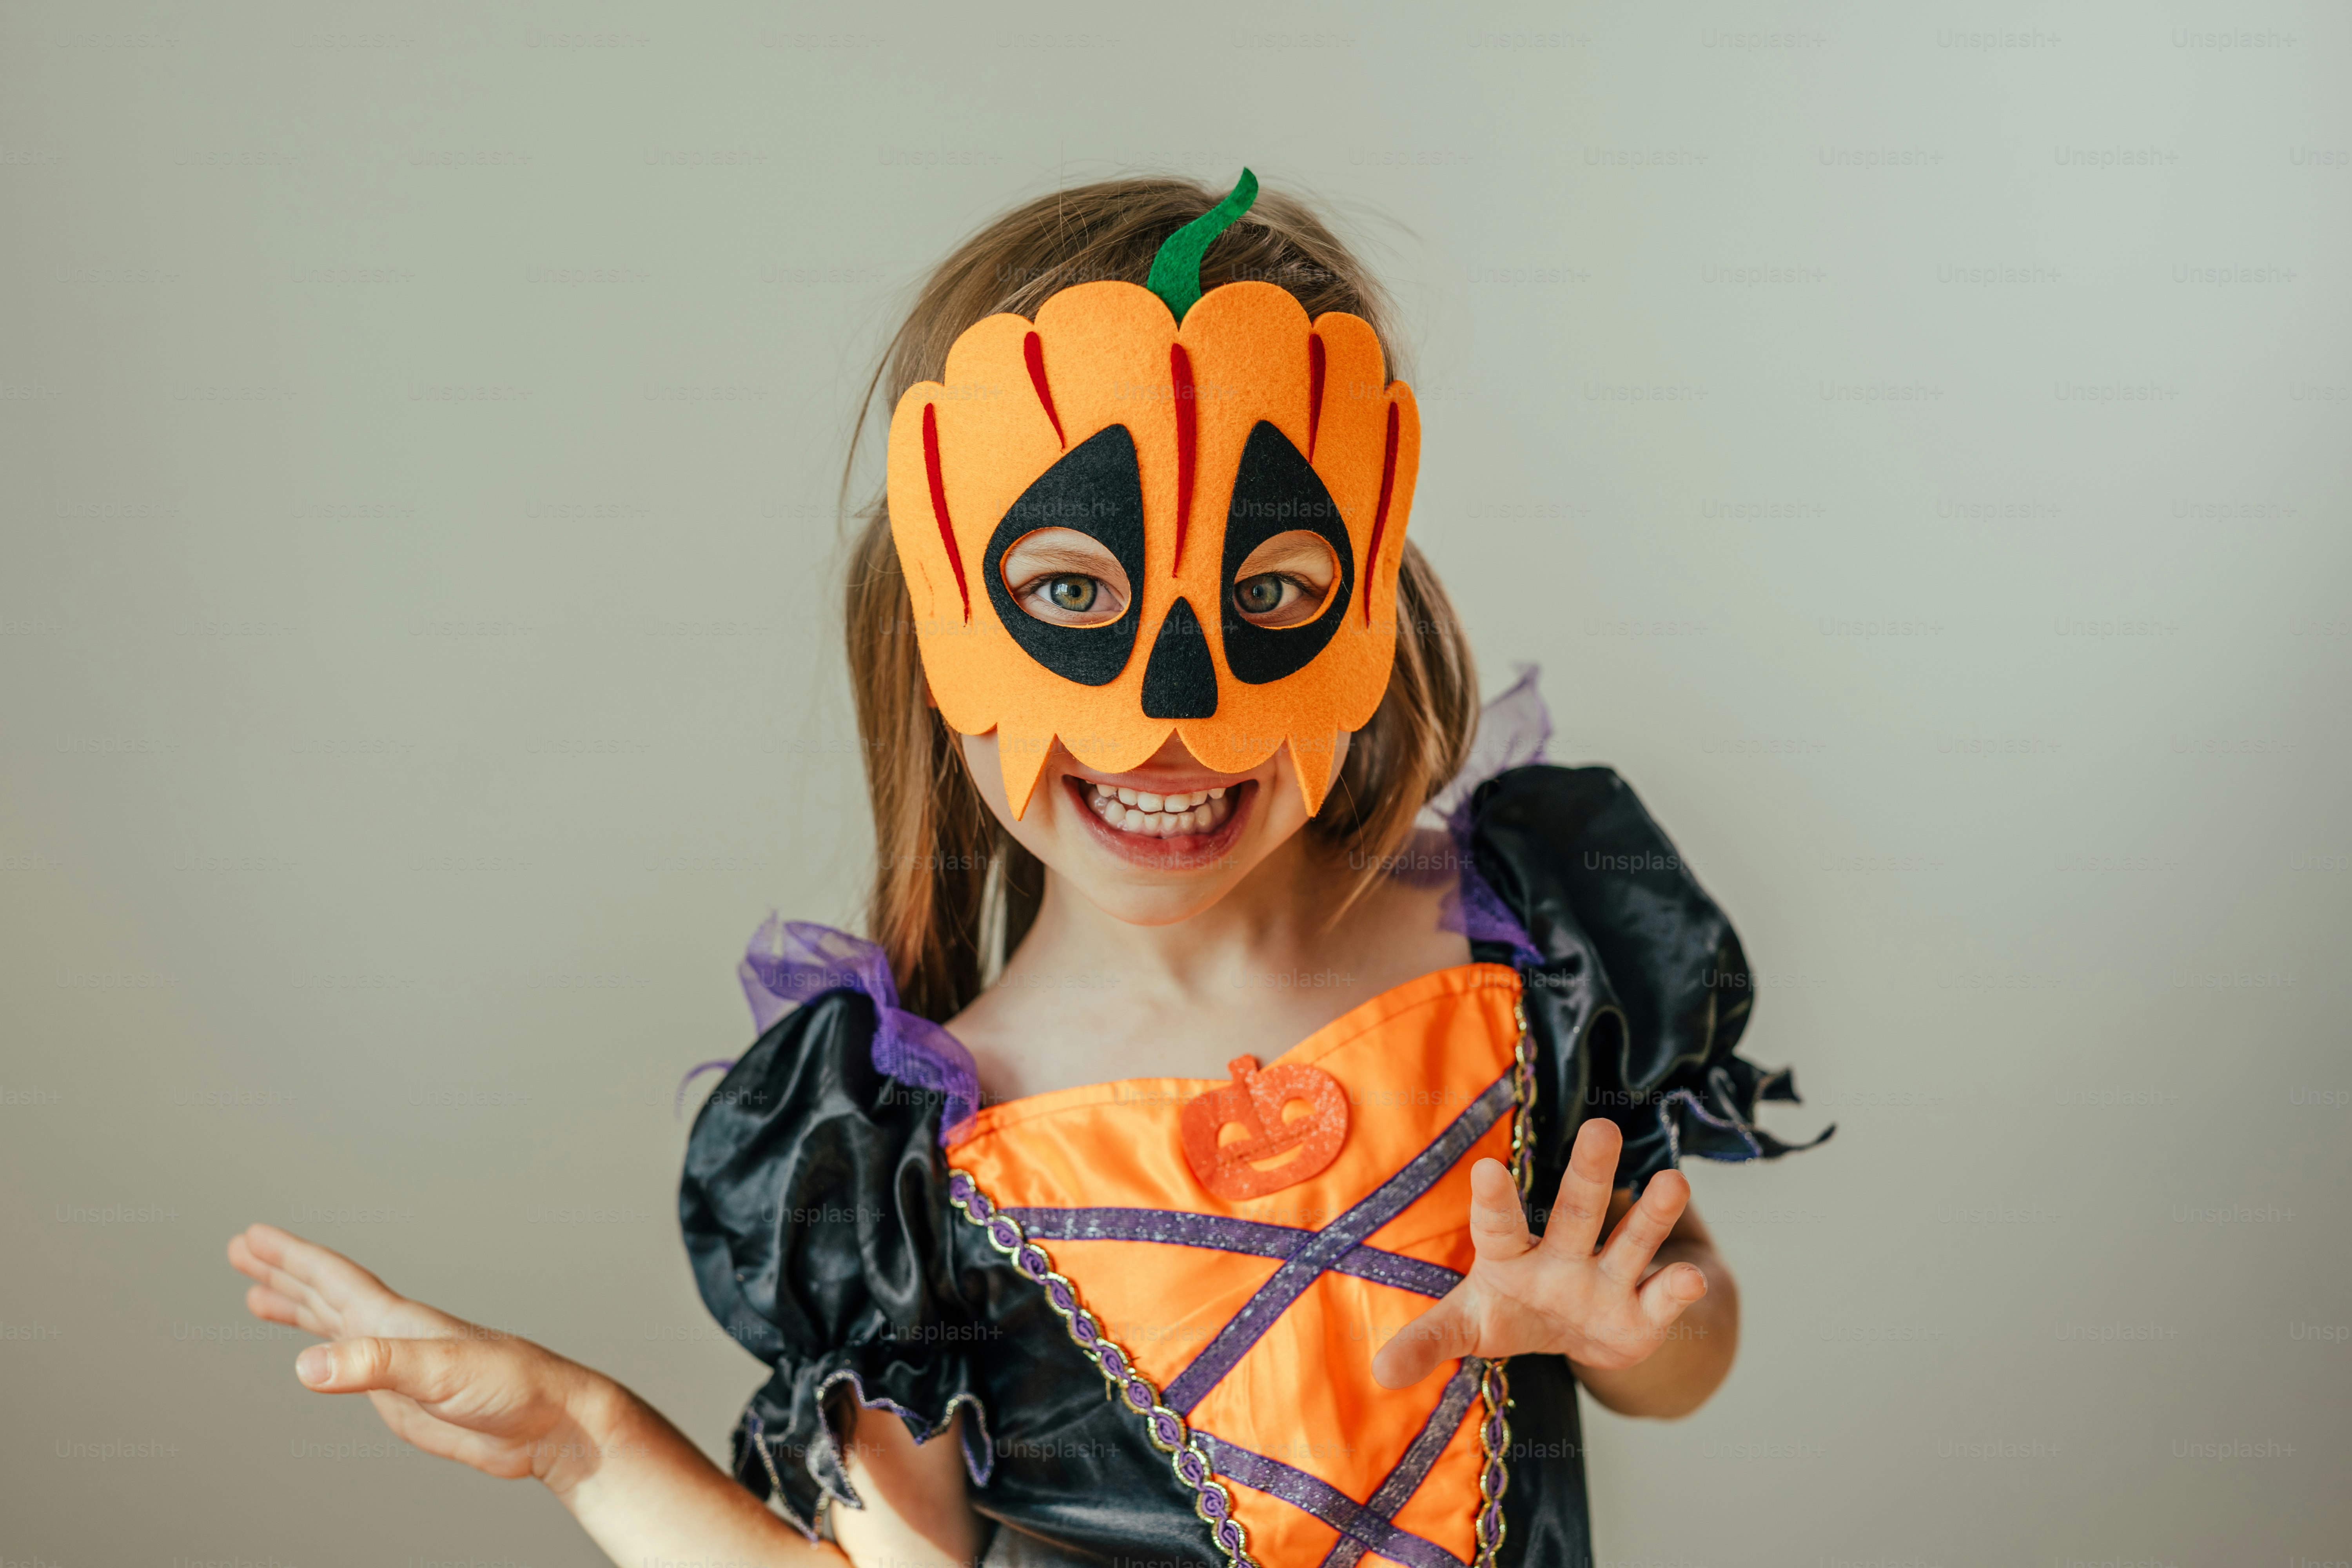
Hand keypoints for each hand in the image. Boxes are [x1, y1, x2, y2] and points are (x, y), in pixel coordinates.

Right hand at [227, 1223, 624, 1496]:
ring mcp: (397, 1364)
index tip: (250, 1236)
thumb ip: (376, 1366)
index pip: (332, 1278)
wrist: (549, 1424)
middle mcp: (392, 1334)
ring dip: (296, 1306)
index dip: (290, 1256)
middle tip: (240, 1249)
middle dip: (281, 1271)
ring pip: (333, 1325)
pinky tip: (315, 1359)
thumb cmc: (512, 1387)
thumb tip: (308, 1366)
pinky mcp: (405, 1397)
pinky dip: (323, 1354)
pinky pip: (350, 1367)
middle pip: (325, 1292)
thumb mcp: (441, 1372)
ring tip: (257, 1294)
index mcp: (396, 1321)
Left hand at [1371, 1119, 1706, 1388]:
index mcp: (1510, 1256)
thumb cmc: (1511, 1312)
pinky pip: (1663, 1297)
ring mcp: (1607, 1279)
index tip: (1487, 1169)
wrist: (1578, 1335)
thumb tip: (1379, 1372)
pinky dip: (1679, 1288)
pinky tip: (1690, 1277)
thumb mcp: (1466, 1327)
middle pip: (1576, 1212)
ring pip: (1631, 1241)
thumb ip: (1427, 1341)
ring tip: (1673, 1181)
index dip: (1494, 1201)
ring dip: (1651, 1214)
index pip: (1498, 1226)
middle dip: (1588, 1174)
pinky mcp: (1645, 1312)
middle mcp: (1563, 1256)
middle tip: (1601, 1129)